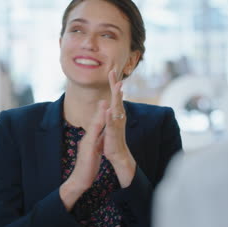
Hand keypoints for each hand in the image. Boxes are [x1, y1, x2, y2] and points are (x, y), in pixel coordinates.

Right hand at [60, 101, 106, 210]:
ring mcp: (87, 143)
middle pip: (94, 121)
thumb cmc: (87, 167)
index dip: (101, 113)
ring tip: (104, 102)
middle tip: (106, 96)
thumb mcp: (92, 152)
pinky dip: (97, 127)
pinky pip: (94, 136)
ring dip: (99, 114)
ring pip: (94, 126)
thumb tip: (98, 137)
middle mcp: (87, 138)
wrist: (79, 180)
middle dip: (100, 109)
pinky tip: (101, 121)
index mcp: (90, 139)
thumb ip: (95, 143)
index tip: (106, 102)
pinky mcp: (88, 149)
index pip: (96, 124)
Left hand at [102, 68, 135, 187]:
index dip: (113, 83)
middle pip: (117, 97)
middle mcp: (118, 116)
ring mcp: (116, 124)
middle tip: (113, 72)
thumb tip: (108, 104)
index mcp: (116, 113)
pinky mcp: (113, 133)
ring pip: (117, 108)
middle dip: (115, 84)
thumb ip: (109, 113)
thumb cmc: (112, 139)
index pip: (114, 96)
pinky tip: (109, 110)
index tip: (111, 71)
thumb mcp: (109, 124)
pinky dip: (110, 117)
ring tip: (118, 86)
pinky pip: (112, 123)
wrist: (117, 155)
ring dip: (117, 97)